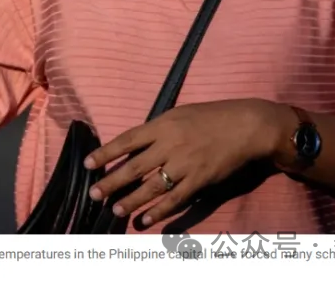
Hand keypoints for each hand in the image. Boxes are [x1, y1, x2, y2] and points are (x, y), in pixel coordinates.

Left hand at [83, 99, 286, 226]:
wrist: (246, 125)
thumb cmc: (212, 116)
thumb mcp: (179, 114)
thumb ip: (158, 130)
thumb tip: (135, 144)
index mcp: (162, 124)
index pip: (127, 140)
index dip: (106, 153)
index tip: (88, 164)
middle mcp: (169, 144)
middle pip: (134, 167)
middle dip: (111, 182)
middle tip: (94, 194)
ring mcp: (185, 164)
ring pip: (151, 186)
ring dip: (131, 200)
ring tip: (115, 210)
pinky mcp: (200, 180)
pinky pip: (175, 199)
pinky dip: (158, 211)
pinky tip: (144, 219)